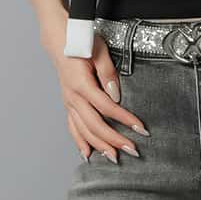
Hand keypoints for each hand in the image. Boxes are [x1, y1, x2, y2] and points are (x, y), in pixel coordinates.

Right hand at [43, 27, 148, 161]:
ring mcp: (69, 103)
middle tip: (133, 151)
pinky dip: (80, 142)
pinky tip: (88, 155)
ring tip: (115, 158)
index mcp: (81, 84)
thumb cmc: (81, 42)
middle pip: (95, 125)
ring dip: (100, 146)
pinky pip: (73, 128)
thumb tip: (115, 94)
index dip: (125, 120)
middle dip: (115, 140)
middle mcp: (72, 97)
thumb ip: (107, 72)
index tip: (141, 129)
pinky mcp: (68, 105)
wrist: (59, 40)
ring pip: (83, 130)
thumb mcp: (98, 50)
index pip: (107, 107)